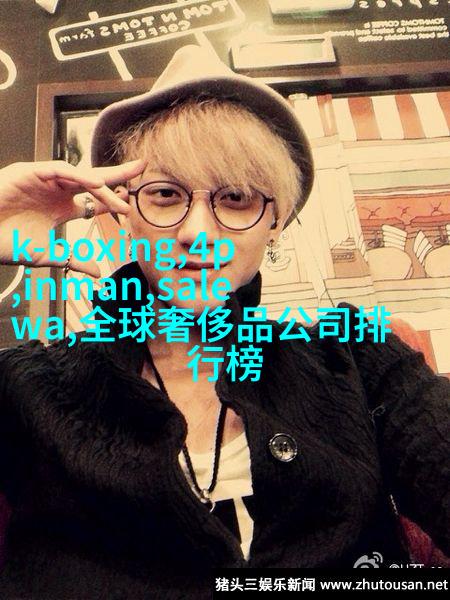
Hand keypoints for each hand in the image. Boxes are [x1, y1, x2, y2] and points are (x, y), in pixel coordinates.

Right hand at [0, 159, 145, 276]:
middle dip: (118, 173)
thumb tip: (99, 272)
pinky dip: (79, 177)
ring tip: (121, 198)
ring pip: (80, 175)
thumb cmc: (5, 243)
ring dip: (102, 185)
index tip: (133, 201)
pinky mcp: (30, 172)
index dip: (114, 199)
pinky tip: (96, 186)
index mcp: (61, 208)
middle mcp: (56, 191)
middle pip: (93, 179)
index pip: (94, 200)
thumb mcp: (47, 256)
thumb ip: (74, 260)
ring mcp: (43, 180)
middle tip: (142, 167)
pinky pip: (60, 169)